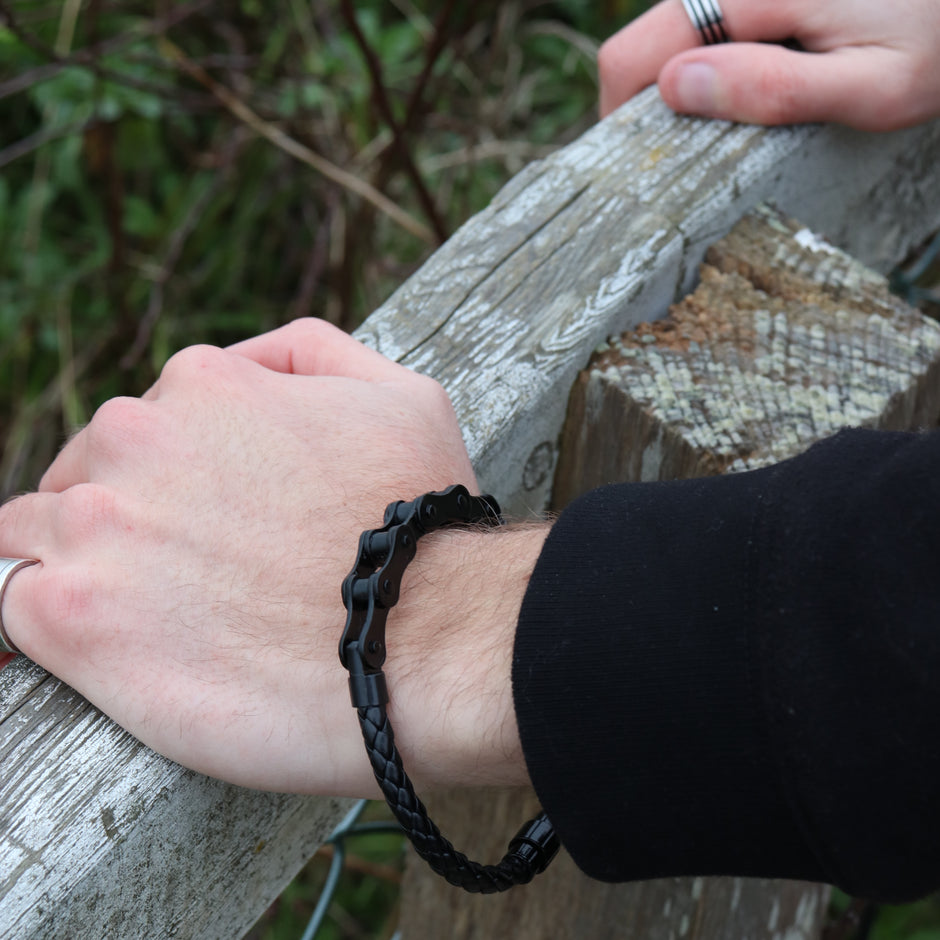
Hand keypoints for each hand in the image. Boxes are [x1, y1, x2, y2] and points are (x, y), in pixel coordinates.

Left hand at [0, 319, 541, 794]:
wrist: (425, 644)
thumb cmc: (424, 526)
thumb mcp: (402, 395)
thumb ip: (311, 355)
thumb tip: (243, 362)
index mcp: (205, 386)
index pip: (146, 425)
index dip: (177, 481)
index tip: (213, 531)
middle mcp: (136, 438)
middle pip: (86, 474)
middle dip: (127, 518)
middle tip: (192, 581)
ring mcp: (96, 526)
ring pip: (34, 531)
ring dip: (77, 565)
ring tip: (151, 618)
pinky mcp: (73, 618)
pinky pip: (14, 600)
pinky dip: (48, 620)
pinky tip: (112, 645)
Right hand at [599, 0, 939, 130]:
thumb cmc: (939, 41)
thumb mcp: (872, 86)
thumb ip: (774, 88)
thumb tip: (674, 88)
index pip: (631, 56)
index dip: (620, 118)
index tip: (644, 166)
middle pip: (647, 42)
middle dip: (656, 103)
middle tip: (703, 149)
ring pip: (677, 32)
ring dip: (691, 81)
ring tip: (743, 114)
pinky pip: (710, 23)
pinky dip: (717, 60)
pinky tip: (759, 81)